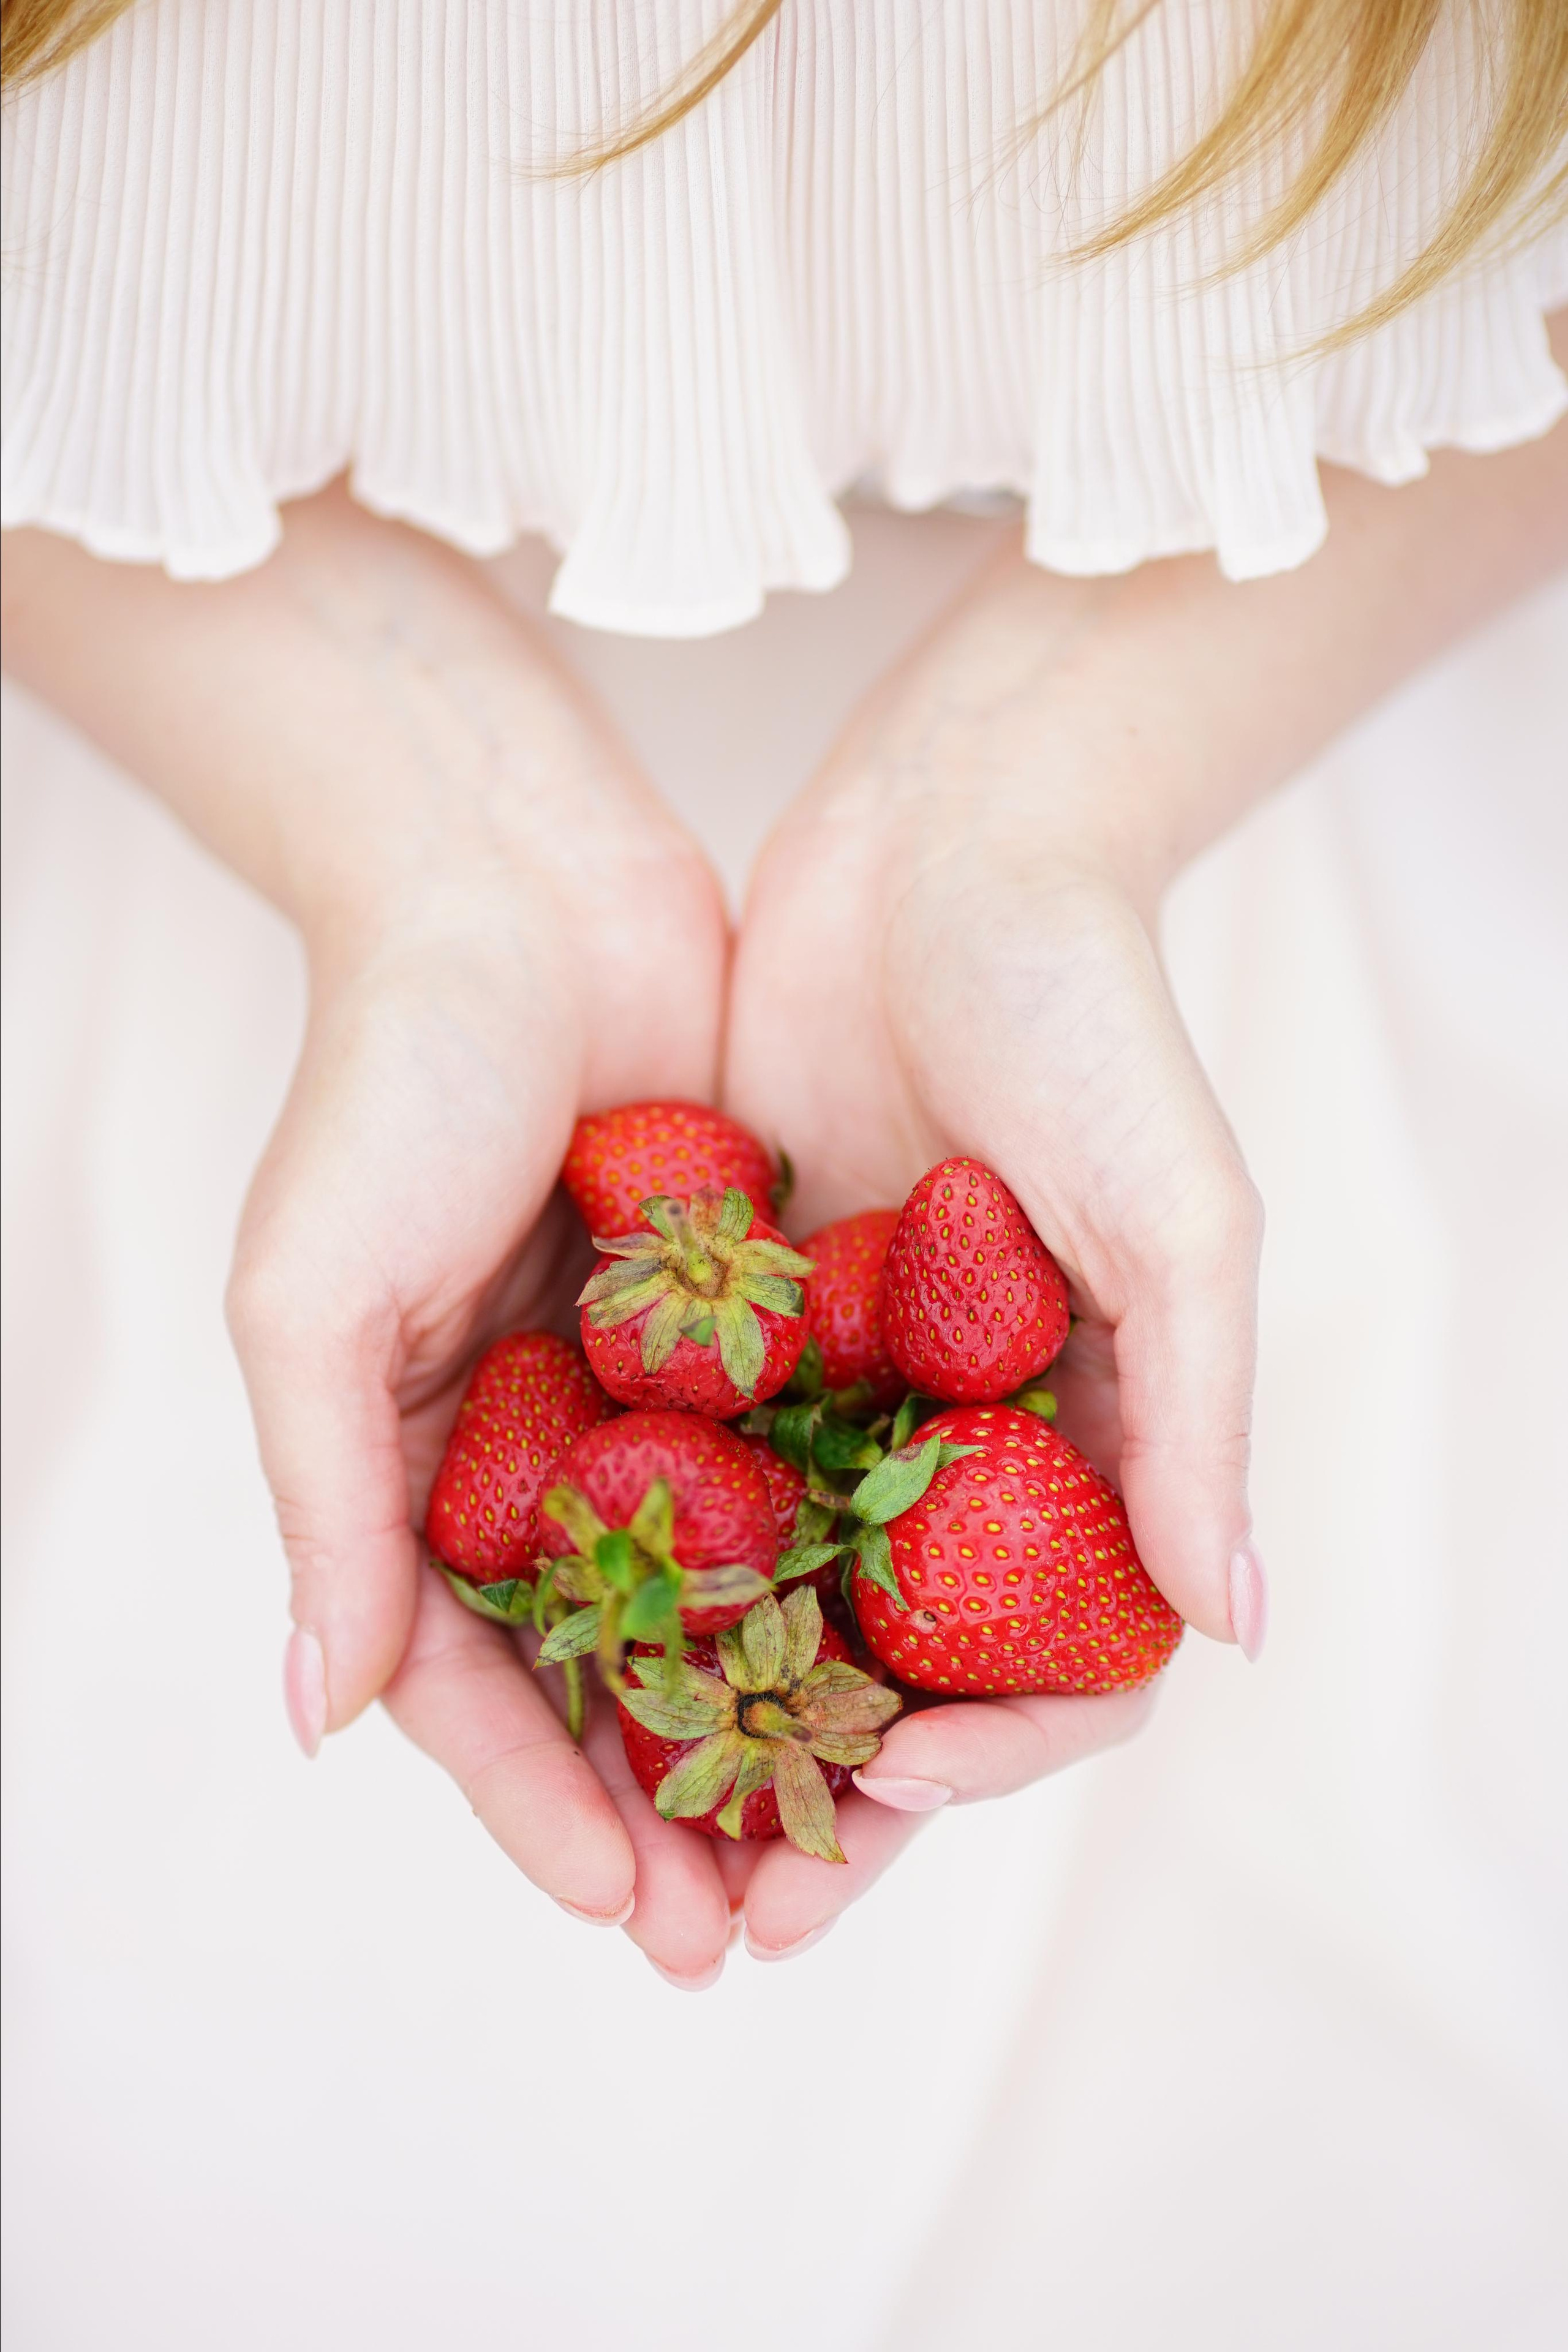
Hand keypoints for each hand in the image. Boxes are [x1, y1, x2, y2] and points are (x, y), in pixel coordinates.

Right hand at [4, 490, 773, 1978]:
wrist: (519, 885)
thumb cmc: (385, 1083)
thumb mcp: (310, 1303)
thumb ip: (327, 1508)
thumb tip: (316, 1719)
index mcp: (421, 1468)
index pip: (483, 1686)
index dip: (545, 1811)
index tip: (630, 1915)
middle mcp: (542, 1449)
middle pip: (616, 1674)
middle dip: (675, 1809)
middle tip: (752, 1937)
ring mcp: (655, 1390)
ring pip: (727, 1600)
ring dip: (776, 1725)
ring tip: (854, 1850)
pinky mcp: (754, 1320)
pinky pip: (808, 1468)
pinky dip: (851, 1564)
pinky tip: (923, 1654)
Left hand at [721, 547, 1264, 1952]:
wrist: (949, 845)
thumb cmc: (1096, 1020)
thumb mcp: (1180, 1220)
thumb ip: (1199, 1422)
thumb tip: (1235, 1627)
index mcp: (1084, 1436)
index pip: (1055, 1653)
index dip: (991, 1749)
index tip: (895, 1787)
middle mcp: (960, 1433)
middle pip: (896, 1664)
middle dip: (826, 1802)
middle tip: (730, 1926)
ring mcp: (845, 1383)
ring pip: (776, 1601)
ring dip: (714, 1733)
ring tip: (630, 1845)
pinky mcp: (739, 1318)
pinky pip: (688, 1476)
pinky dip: (641, 1574)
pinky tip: (563, 1655)